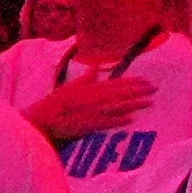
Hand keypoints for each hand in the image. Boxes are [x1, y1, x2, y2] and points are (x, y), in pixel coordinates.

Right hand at [27, 70, 154, 148]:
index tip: (146, 80)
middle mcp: (88, 97)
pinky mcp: (82, 125)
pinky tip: (131, 119)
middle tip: (154, 88)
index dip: (131, 81)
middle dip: (136, 90)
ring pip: (113, 106)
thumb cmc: (52, 107)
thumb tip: (96, 67)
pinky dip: (116, 121)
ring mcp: (85, 111)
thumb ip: (85, 79)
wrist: (36, 122)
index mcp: (86, 89)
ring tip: (149, 102)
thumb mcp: (69, 88)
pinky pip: (103, 123)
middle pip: (116, 93)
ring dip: (132, 104)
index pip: (112, 83)